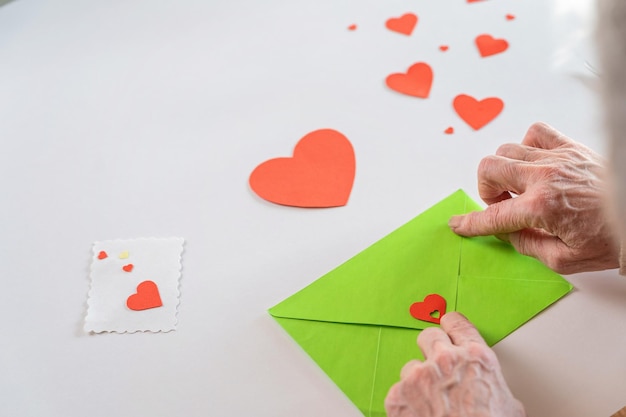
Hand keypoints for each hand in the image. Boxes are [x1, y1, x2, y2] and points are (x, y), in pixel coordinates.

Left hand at [385, 312, 525, 416]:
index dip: (452, 326)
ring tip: (431, 402)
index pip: (457, 323)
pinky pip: (399, 390)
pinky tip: (420, 414)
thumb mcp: (508, 404)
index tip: (447, 327)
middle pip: (429, 335)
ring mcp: (418, 377)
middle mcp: (445, 360)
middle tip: (437, 368)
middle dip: (432, 349)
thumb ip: (493, 383)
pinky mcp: (398, 395)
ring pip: (411, 366)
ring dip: (418, 380)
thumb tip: (491, 389)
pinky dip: (406, 401)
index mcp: (475, 358)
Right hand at [448, 122, 619, 273]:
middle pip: (489, 169)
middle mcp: (545, 177)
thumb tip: (509, 232)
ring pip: (507, 150)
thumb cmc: (610, 240)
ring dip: (504, 170)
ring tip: (519, 185)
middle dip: (486, 189)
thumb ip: (527, 245)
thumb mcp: (564, 259)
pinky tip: (536, 163)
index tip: (459, 223)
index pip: (492, 216)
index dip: (470, 222)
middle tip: (501, 203)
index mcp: (541, 208)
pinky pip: (536, 132)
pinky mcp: (571, 147)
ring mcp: (558, 158)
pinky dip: (528, 146)